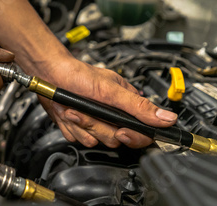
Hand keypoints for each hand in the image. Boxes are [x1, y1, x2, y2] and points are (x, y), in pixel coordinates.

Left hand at [28, 54, 177, 147]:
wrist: (49, 75)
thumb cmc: (78, 75)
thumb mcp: (110, 89)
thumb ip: (138, 105)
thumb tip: (167, 118)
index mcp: (126, 105)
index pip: (141, 132)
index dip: (133, 136)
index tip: (121, 130)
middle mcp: (112, 116)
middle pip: (116, 139)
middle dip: (98, 126)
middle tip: (88, 111)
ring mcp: (95, 123)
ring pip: (96, 141)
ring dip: (83, 126)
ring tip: (75, 109)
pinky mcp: (79, 129)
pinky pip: (79, 140)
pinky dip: (72, 128)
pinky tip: (68, 115)